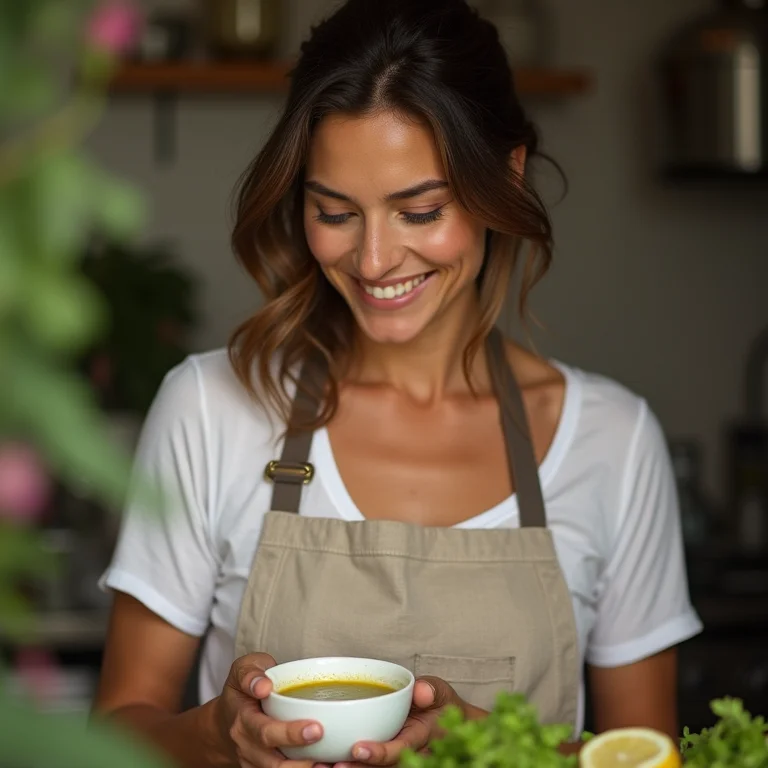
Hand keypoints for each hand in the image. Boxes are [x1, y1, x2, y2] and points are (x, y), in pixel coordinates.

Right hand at [212, 653, 324, 767]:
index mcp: (243, 721)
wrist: (225, 719)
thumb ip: (250, 673)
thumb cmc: (242, 690)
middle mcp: (247, 747)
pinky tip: (324, 764)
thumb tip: (263, 686)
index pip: (265, 732)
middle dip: (303, 758)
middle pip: (275, 761)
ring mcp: (254, 763)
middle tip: (329, 746)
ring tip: (330, 762)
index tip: (316, 728)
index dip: (290, 733)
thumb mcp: (242, 669)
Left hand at [338, 677, 463, 767]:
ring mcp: (399, 760)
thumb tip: (421, 692)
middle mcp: (410, 755)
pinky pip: (372, 766)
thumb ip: (432, 690)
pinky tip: (328, 764)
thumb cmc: (438, 704)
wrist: (448, 722)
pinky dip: (353, 765)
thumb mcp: (440, 692)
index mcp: (422, 740)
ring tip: (326, 767)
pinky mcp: (388, 760)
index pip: (401, 750)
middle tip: (336, 765)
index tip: (358, 749)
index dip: (380, 753)